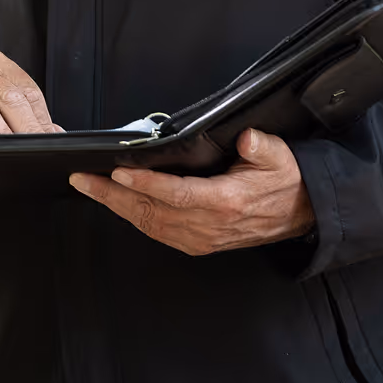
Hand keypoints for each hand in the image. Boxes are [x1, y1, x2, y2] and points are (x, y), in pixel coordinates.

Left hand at [68, 128, 314, 255]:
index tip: (119, 170)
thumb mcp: (280, 156)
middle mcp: (209, 226)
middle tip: (82, 179)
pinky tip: (116, 204)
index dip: (145, 182)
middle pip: (150, 211)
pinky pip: (157, 232)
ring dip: (116, 207)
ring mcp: (201, 239)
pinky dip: (132, 217)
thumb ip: (261, 148)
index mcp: (225, 202)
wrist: (300, 214)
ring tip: (90, 188)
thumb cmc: (285, 181)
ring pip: (148, 224)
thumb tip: (247, 138)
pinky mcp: (198, 243)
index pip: (176, 194)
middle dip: (111, 195)